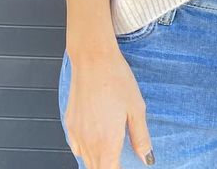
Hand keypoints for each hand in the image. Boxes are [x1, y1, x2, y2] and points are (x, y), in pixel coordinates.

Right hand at [64, 49, 155, 166]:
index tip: (126, 164)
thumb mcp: (136, 108)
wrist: (94, 59)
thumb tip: (146, 157)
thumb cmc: (116, 79)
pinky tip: (95, 139)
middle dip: (109, 166)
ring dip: (98, 161)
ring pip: (86, 160)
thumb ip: (141, 137)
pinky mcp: (70, 124)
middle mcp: (89, 142)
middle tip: (120, 157)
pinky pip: (76, 148)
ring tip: (110, 150)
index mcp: (107, 142)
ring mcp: (76, 134)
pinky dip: (86, 150)